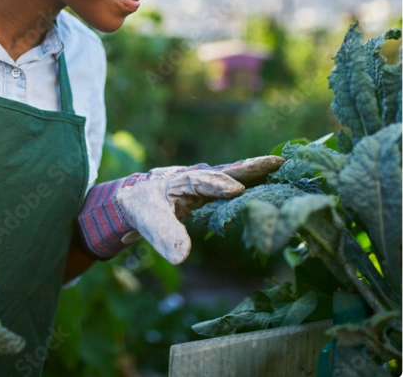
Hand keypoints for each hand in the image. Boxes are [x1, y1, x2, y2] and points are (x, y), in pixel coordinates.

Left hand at [77, 155, 283, 264]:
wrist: (137, 198)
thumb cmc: (143, 209)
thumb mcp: (150, 222)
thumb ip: (165, 235)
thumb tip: (182, 256)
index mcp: (179, 181)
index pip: (200, 181)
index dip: (217, 184)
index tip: (236, 189)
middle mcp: (196, 176)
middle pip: (225, 170)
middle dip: (249, 167)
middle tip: (277, 163)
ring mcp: (206, 180)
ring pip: (233, 174)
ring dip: (256, 171)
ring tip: (282, 168)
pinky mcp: (213, 189)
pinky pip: (235, 183)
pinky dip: (253, 180)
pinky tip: (272, 183)